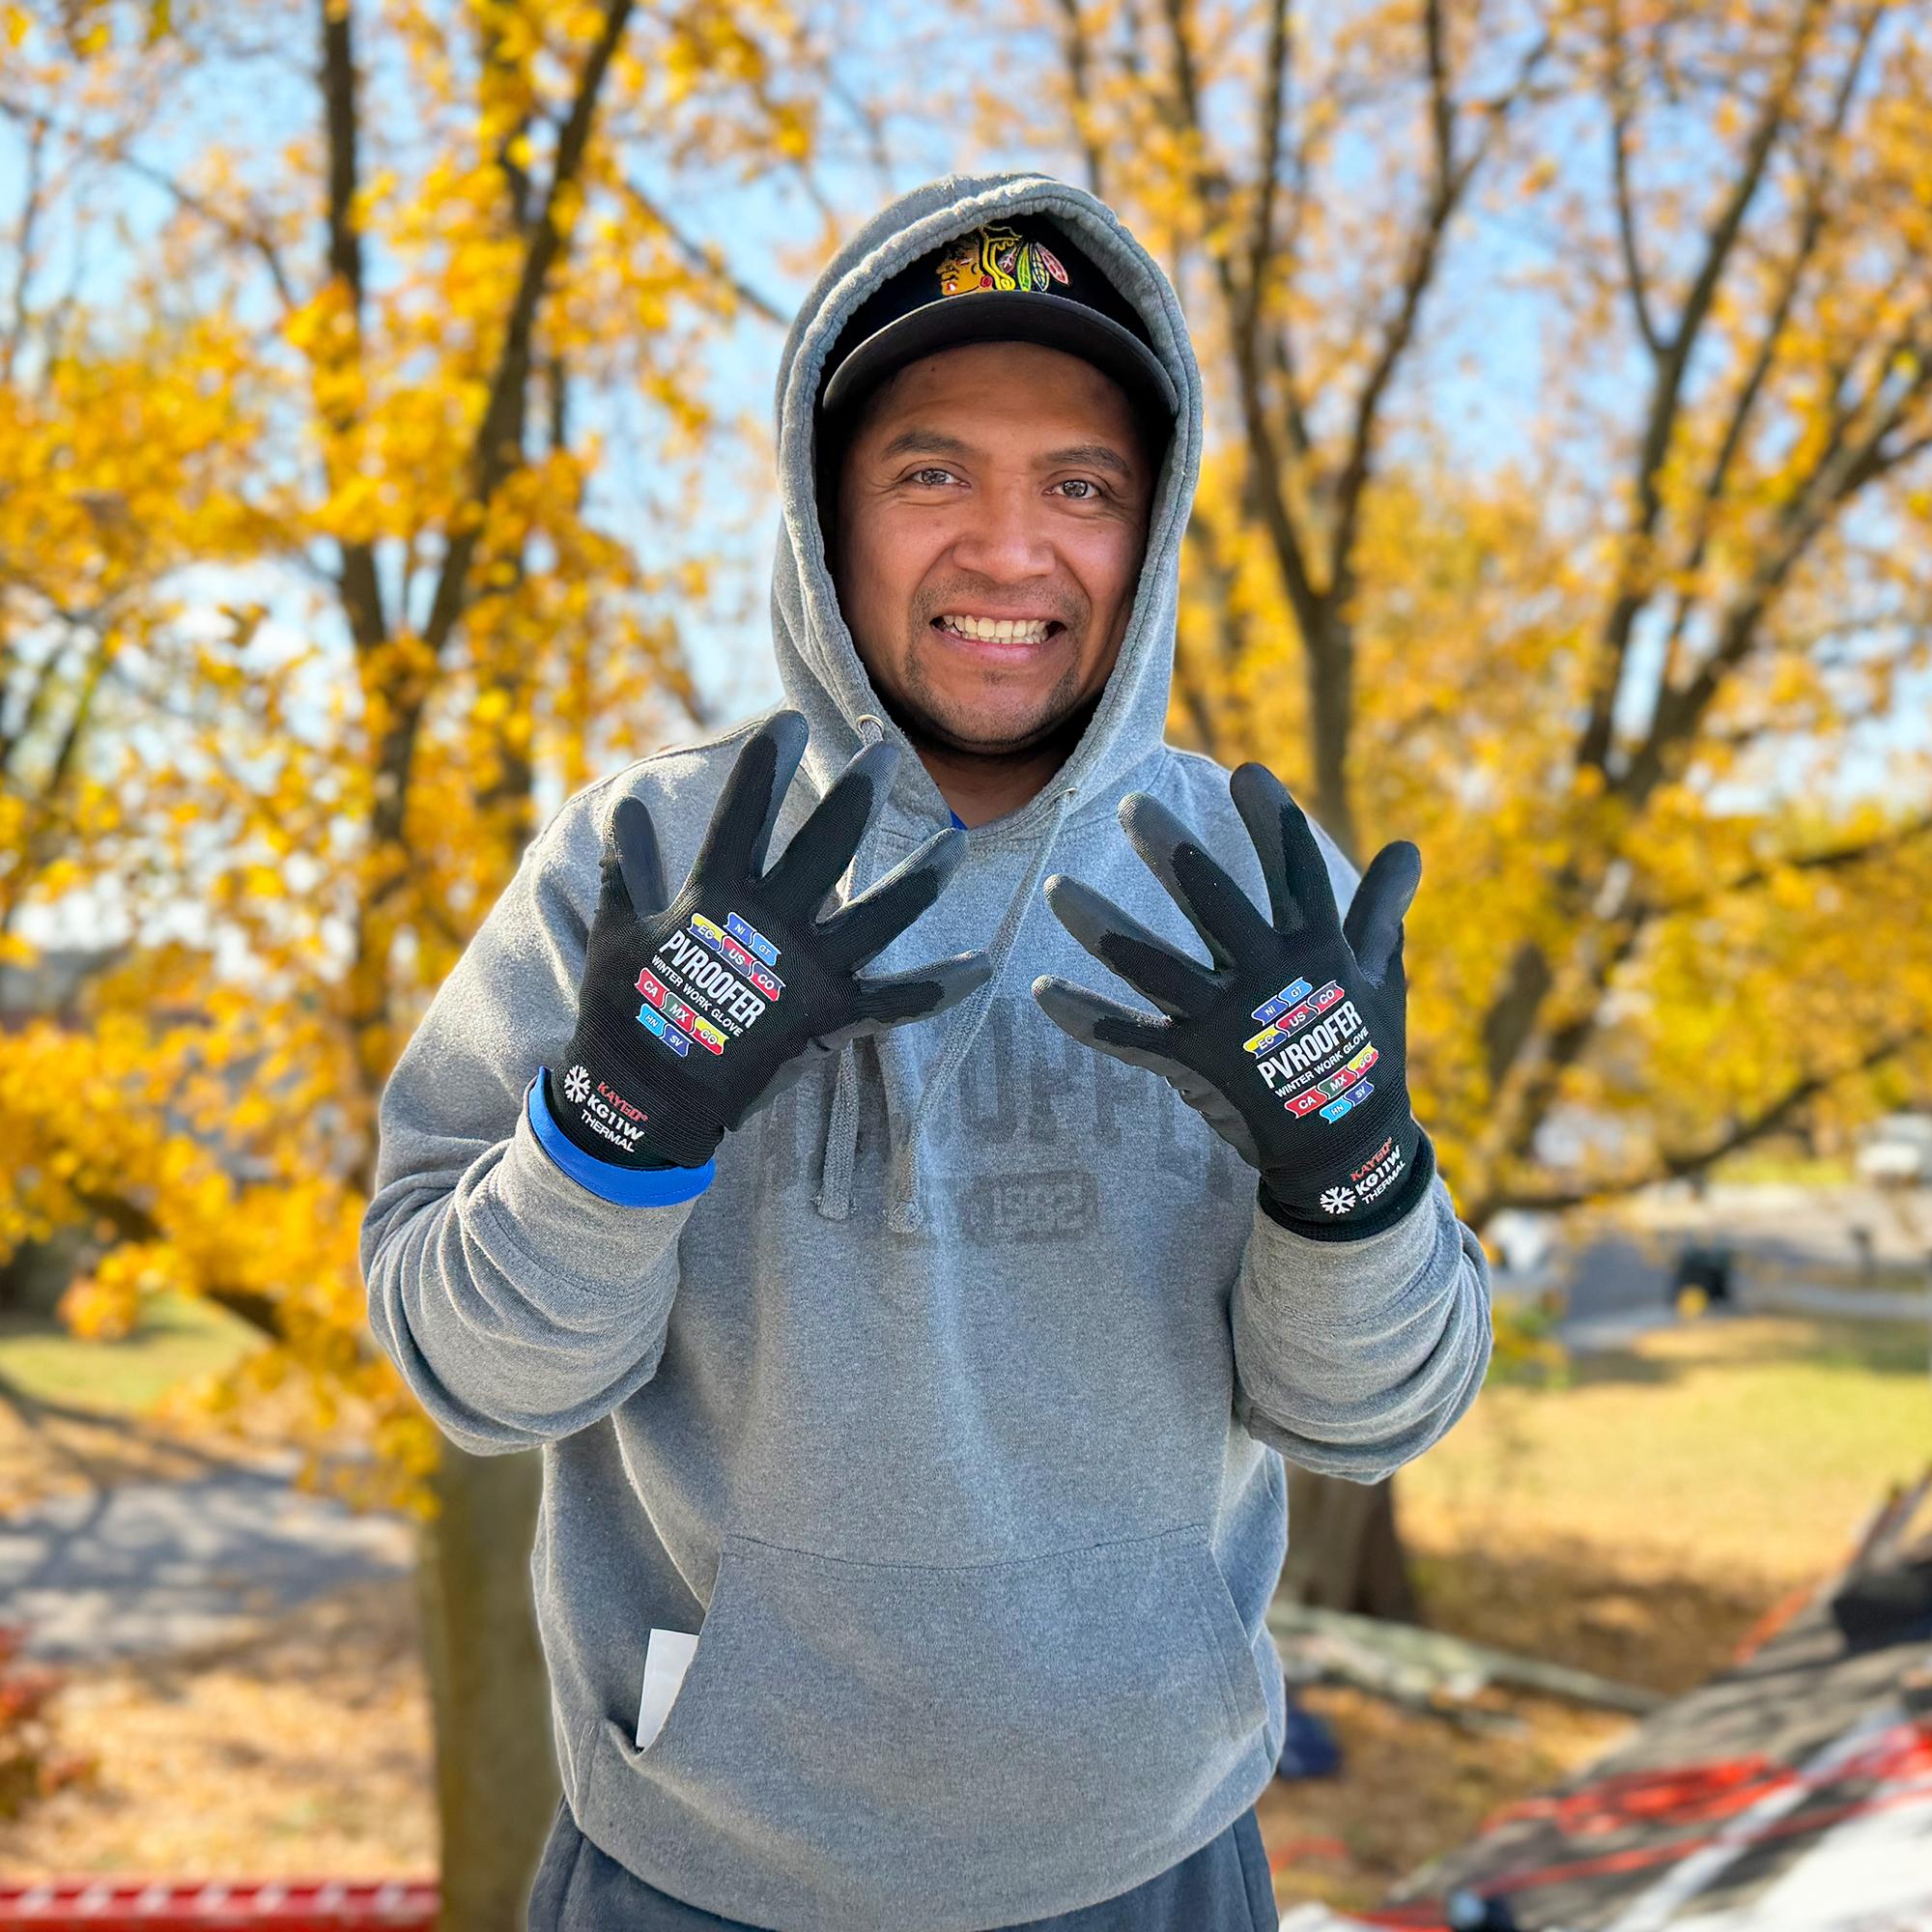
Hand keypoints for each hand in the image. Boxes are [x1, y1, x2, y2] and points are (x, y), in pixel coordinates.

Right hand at [549, 710, 990, 1169]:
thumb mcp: (615, 928)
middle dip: (858, 793)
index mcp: (714, 897)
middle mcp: (769, 926)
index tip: (791, 720)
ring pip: (881, 914)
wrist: (643, 1100)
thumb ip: (628, 864)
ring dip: (921, 878)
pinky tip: (983, 966)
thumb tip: (626, 804)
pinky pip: (897, 1002)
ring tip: (954, 844)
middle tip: (886, 752)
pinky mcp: (827, 1020)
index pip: (743, 813)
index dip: (767, 764)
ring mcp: (804, 973)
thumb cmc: (622, 1012)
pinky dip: (940, 987)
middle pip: (826, 845)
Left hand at [1031, 762, 1431, 1238]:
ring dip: (1102, 926)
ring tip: (1056, 888)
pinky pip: (1126, 1035)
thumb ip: (1381, 909)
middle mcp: (1268, 979)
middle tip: (1131, 806)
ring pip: (1153, 965)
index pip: (1294, 871)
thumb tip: (1408, 849)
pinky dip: (1083, 1014)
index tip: (1245, 774)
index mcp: (1317, 950)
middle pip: (1212, 902)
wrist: (1345, 1150)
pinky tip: (1040, 987)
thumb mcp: (1382, 976)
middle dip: (1171, 852)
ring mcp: (1225, 1023)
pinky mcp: (1191, 1062)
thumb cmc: (1365, 1052)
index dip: (1272, 822)